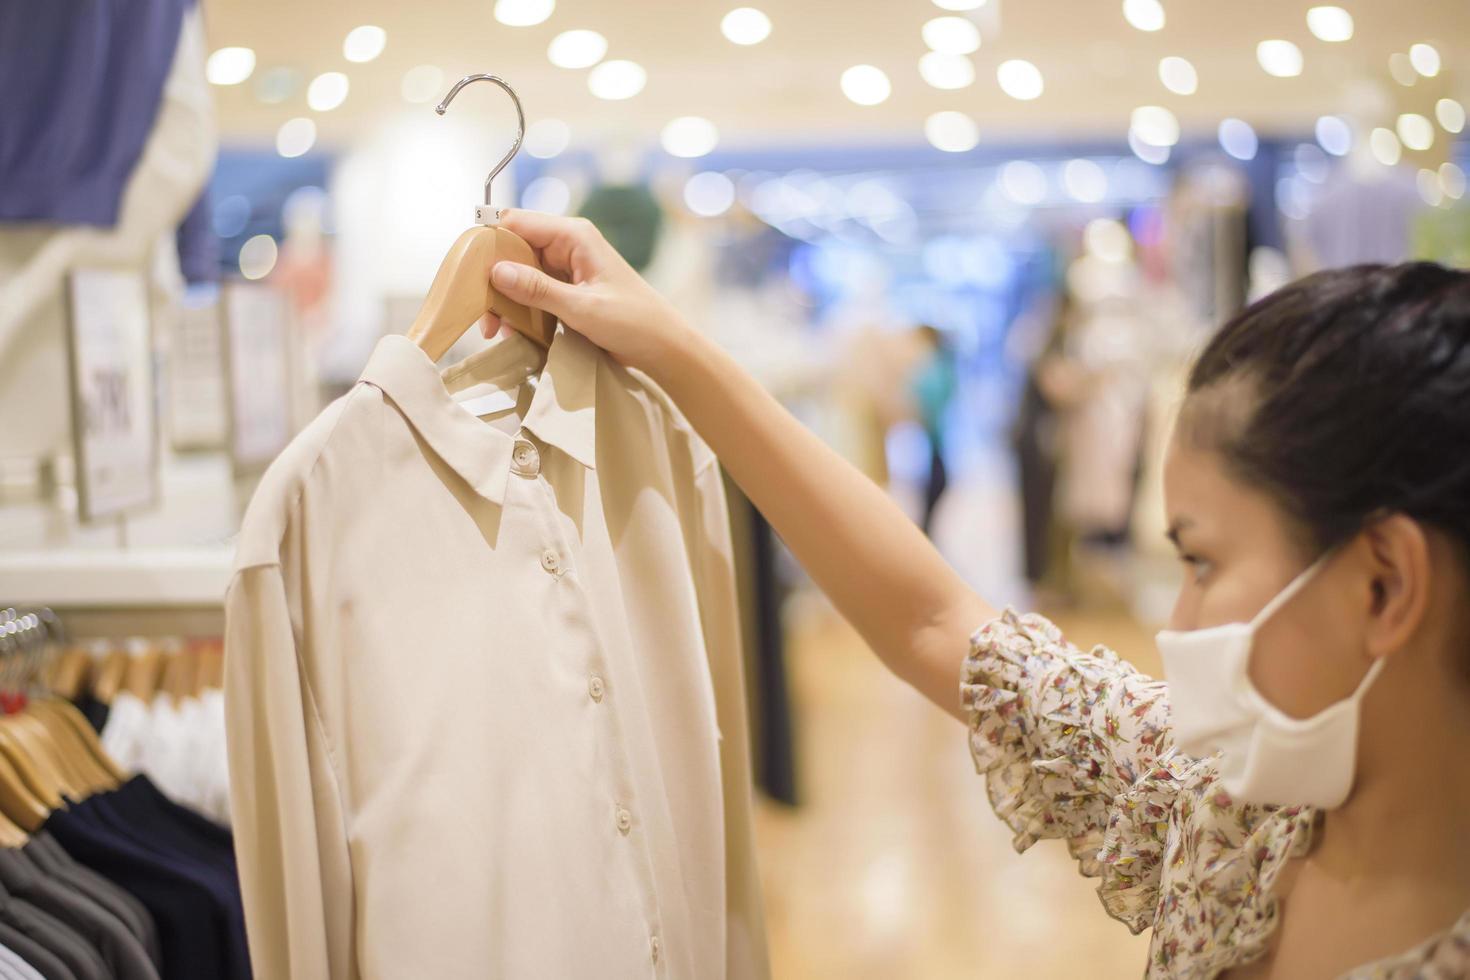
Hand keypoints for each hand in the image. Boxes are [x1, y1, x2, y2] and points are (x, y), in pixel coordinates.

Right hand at [483, 209, 694, 377]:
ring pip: (519, 273)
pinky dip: (520, 309)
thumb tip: (496, 271)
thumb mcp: (582, 308)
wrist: (664, 347)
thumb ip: (538, 289)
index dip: (490, 242)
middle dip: (494, 279)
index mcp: (573, 235)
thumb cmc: (634, 322)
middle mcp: (567, 245)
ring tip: (496, 330)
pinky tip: (512, 331)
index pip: (517, 222)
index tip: (469, 272)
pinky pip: (533, 292)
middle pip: (513, 249)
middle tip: (483, 315)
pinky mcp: (567, 289)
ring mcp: (566, 268)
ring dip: (505, 299)